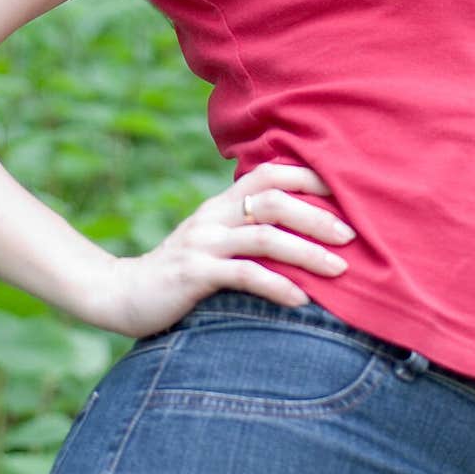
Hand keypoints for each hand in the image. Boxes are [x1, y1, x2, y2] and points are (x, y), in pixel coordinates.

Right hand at [96, 163, 352, 337]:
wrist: (121, 294)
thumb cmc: (180, 272)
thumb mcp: (214, 241)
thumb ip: (247, 229)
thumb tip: (304, 231)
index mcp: (222, 204)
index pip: (270, 174)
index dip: (310, 176)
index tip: (348, 190)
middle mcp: (214, 216)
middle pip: (274, 201)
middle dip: (317, 216)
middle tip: (352, 236)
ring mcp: (203, 244)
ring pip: (264, 238)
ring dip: (307, 252)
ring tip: (339, 269)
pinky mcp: (193, 275)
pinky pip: (243, 275)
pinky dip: (277, 286)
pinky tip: (301, 300)